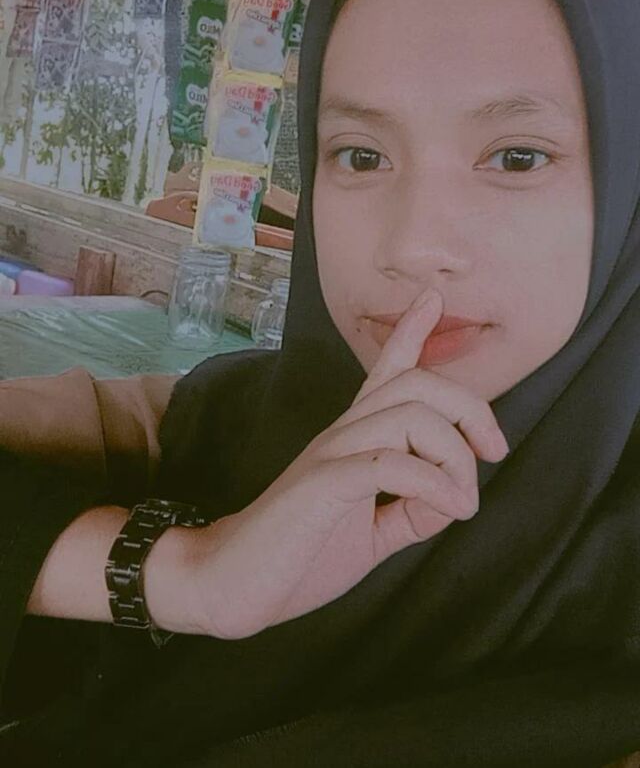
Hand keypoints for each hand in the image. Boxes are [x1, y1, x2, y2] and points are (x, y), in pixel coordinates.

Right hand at [180, 289, 508, 639]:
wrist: (233, 584)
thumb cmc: (299, 555)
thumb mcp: (372, 532)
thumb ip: (411, 511)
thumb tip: (456, 498)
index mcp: (353, 439)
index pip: (384, 372)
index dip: (411, 333)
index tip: (432, 298)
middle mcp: (343, 433)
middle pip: (417, 384)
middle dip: (470, 408)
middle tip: (493, 452)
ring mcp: (331, 454)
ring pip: (411, 416)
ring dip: (455, 457)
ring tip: (460, 502)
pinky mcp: (322, 483)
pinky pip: (389, 463)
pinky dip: (434, 484)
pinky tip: (449, 509)